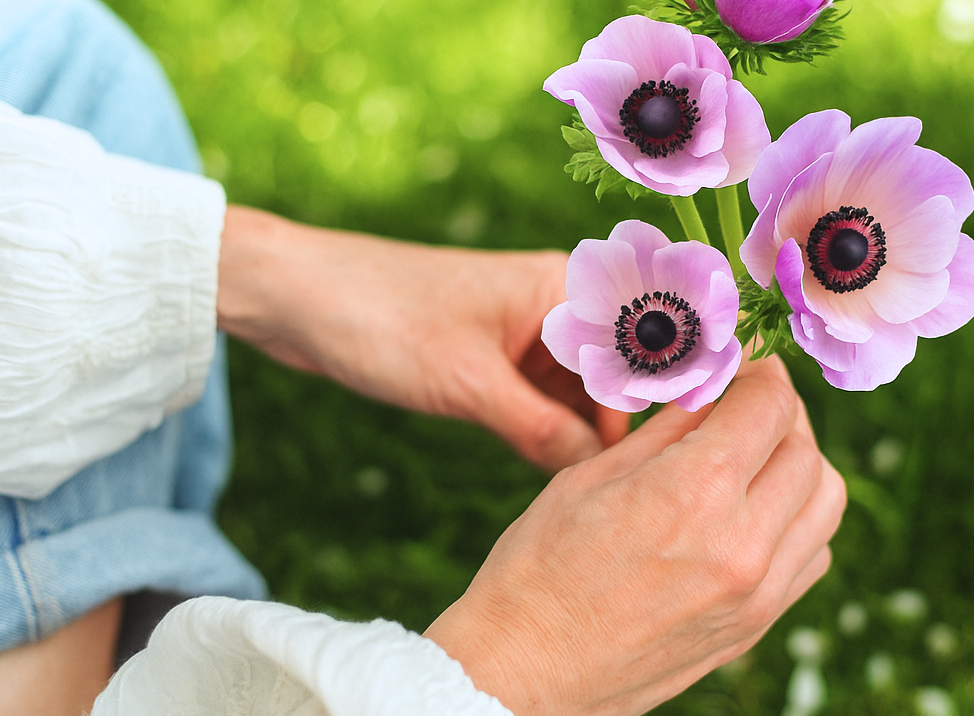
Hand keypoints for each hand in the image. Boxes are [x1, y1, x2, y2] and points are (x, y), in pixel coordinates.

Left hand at [216, 206, 628, 471]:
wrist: (298, 298)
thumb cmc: (382, 318)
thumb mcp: (468, 384)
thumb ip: (542, 429)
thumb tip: (600, 473)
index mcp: (563, 288)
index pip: (638, 348)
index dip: (654, 403)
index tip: (658, 463)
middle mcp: (552, 307)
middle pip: (612, 375)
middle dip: (616, 426)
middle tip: (619, 490)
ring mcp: (522, 336)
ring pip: (575, 394)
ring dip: (581, 434)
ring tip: (590, 489)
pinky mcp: (491, 360)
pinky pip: (539, 401)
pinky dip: (547, 432)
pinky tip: (551, 468)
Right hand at [423, 357, 845, 715]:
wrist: (527, 668)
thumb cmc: (538, 566)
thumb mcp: (591, 476)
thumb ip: (667, 431)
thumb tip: (709, 388)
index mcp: (692, 494)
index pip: (768, 406)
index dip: (759, 370)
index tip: (742, 362)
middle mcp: (742, 545)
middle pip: (806, 449)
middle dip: (780, 412)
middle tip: (744, 402)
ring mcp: (757, 595)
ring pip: (826, 502)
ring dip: (799, 463)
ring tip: (753, 455)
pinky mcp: (756, 627)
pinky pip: (812, 554)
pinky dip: (798, 516)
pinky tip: (753, 509)